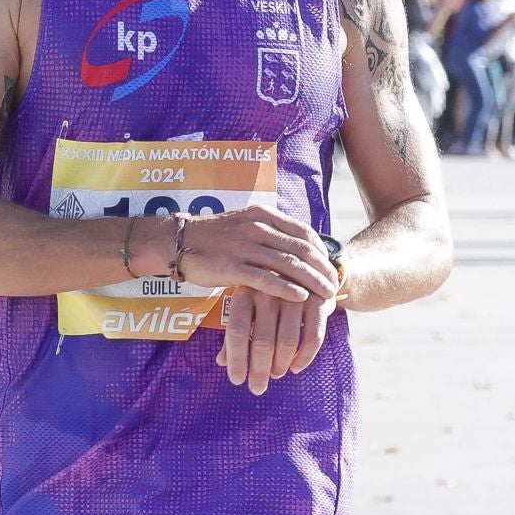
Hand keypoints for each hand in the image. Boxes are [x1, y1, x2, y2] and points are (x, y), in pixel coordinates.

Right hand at [170, 204, 338, 303]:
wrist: (178, 241)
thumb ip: (270, 232)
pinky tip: (302, 298)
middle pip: (301, 249)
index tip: (331, 265)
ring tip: (327, 295)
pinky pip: (266, 279)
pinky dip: (287, 289)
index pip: (303, 232)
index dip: (322, 250)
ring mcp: (245, 247)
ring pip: (289, 265)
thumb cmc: (215, 237)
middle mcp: (257, 228)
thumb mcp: (245, 224)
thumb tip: (297, 246)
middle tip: (336, 283)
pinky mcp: (233, 267)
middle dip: (323, 268)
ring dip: (312, 281)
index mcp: (264, 215)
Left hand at [217, 286, 337, 393]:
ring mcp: (296, 295)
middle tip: (257, 388)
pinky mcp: (319, 301)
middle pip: (262, 340)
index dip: (236, 359)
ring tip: (276, 375)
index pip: (236, 331)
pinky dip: (305, 357)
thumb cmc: (271, 295)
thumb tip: (221, 361)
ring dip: (281, 365)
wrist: (307, 269)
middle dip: (259, 370)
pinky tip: (297, 367)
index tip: (237, 380)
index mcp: (246, 292)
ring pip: (287, 341)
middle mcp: (269, 292)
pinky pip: (313, 337)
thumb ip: (237, 331)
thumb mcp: (249, 306)